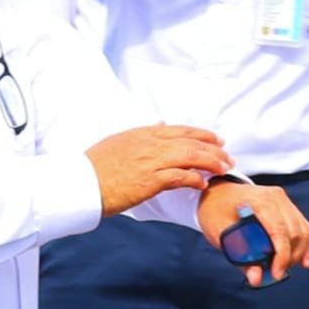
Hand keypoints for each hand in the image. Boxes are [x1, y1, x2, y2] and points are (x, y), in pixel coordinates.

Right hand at [87, 124, 230, 214]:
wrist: (81, 183)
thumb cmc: (95, 166)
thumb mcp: (119, 141)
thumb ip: (142, 134)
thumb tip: (159, 124)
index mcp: (142, 133)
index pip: (180, 130)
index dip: (202, 134)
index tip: (216, 139)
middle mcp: (150, 143)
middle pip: (191, 142)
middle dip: (214, 149)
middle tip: (228, 157)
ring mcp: (151, 161)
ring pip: (191, 156)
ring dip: (211, 162)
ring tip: (223, 169)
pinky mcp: (150, 180)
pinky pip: (181, 177)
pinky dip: (195, 179)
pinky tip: (203, 183)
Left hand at [197, 180, 308, 286]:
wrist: (216, 192)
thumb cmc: (215, 211)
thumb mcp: (220, 234)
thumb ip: (239, 255)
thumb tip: (256, 278)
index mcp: (259, 200)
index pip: (279, 230)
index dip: (282, 255)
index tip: (276, 274)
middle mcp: (276, 197)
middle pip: (294, 232)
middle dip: (289, 257)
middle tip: (275, 274)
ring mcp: (284, 200)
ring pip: (303, 230)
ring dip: (299, 253)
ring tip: (284, 268)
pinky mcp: (288, 206)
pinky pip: (304, 226)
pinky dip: (307, 245)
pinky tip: (305, 261)